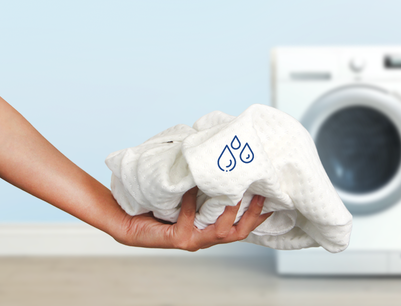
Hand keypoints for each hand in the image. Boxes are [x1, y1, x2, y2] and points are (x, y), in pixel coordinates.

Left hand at [114, 187, 271, 250]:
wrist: (127, 220)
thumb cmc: (159, 205)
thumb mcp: (187, 194)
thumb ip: (203, 186)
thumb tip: (219, 159)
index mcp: (209, 229)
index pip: (241, 226)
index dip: (258, 215)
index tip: (272, 197)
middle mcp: (203, 238)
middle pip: (238, 232)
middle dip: (251, 214)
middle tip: (260, 192)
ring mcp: (192, 240)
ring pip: (221, 231)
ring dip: (230, 210)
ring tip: (233, 189)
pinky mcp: (177, 239)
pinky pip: (190, 218)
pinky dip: (192, 201)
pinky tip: (192, 185)